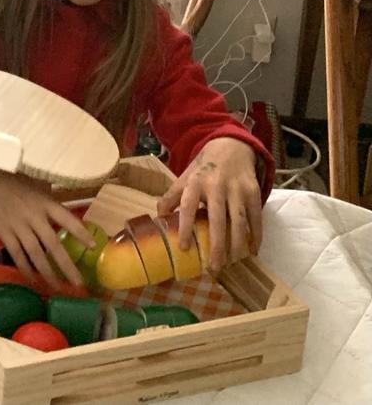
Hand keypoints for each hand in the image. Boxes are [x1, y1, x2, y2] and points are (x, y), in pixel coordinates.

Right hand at [0, 165, 94, 289]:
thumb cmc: (18, 185)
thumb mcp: (39, 189)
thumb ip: (52, 205)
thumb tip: (72, 220)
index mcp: (46, 203)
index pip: (67, 219)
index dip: (81, 233)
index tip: (93, 247)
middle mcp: (34, 216)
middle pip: (53, 244)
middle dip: (66, 266)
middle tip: (78, 284)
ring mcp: (18, 226)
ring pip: (36, 254)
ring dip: (47, 273)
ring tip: (58, 287)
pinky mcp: (4, 233)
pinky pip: (17, 255)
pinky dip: (26, 268)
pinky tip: (34, 279)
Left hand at [157, 138, 261, 272]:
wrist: (231, 146)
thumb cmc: (204, 168)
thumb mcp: (184, 177)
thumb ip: (172, 196)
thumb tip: (159, 218)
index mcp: (195, 182)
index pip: (187, 206)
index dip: (185, 227)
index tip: (185, 248)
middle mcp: (216, 185)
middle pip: (217, 219)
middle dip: (217, 246)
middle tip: (214, 268)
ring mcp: (236, 189)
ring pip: (239, 221)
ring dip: (237, 245)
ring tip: (232, 263)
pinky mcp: (253, 191)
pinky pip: (256, 217)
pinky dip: (256, 235)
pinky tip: (252, 251)